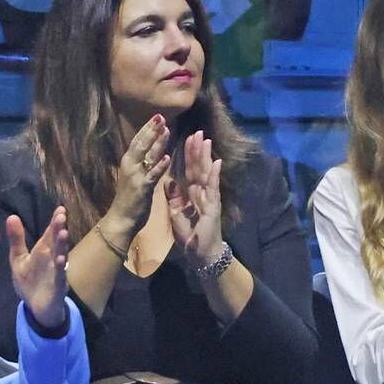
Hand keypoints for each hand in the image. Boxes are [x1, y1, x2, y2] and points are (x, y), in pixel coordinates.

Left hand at [7, 208, 69, 331]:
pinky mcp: (56, 286)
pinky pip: (59, 276)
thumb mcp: (19, 259)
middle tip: (61, 215)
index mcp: (43, 251)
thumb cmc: (29, 281)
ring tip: (63, 233)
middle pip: (56, 242)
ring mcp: (56, 272)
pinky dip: (60, 268)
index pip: (49, 233)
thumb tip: (12, 216)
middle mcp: (52, 259)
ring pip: (61, 257)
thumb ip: (16, 239)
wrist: (35, 307)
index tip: (60, 208)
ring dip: (62, 246)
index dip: (54, 222)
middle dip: (59, 229)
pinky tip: (60, 260)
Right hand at [105, 115, 172, 238]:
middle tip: (161, 117)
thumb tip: (149, 150)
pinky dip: (160, 166)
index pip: (138, 141)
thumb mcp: (133, 177)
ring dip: (157, 143)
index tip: (157, 116)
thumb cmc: (128, 199)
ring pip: (147, 156)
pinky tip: (168, 158)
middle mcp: (129, 166)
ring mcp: (135, 177)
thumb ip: (140, 163)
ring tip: (166, 130)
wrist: (121, 219)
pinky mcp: (142, 188)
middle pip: (141, 144)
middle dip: (151, 130)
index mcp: (128, 163)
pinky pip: (152, 175)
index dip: (147, 128)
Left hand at [164, 131, 223, 270]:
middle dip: (196, 150)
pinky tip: (216, 162)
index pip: (188, 170)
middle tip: (197, 131)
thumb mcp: (176, 213)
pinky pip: (213, 188)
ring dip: (205, 156)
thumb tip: (167, 181)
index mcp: (191, 193)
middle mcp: (201, 192)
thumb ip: (173, 197)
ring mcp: (209, 197)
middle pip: (198, 167)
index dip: (186, 155)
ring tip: (205, 140)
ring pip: (206, 173)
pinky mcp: (213, 205)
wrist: (199, 252)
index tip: (185, 139)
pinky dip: (214, 175)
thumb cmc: (189, 235)